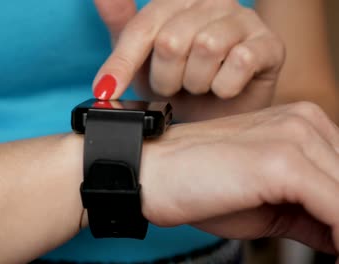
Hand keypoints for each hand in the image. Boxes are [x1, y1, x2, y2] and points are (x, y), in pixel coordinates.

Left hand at [93, 0, 284, 120]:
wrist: (219, 113)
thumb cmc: (179, 82)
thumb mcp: (142, 58)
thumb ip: (122, 25)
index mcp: (176, 2)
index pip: (143, 27)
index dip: (122, 63)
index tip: (106, 91)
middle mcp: (211, 3)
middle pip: (171, 41)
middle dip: (165, 78)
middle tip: (174, 87)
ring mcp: (244, 19)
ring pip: (205, 49)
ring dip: (195, 82)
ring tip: (200, 85)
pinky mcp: (270, 44)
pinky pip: (239, 62)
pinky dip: (224, 86)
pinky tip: (224, 88)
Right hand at [140, 102, 338, 255]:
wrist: (147, 171)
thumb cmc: (194, 184)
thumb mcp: (265, 204)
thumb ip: (311, 215)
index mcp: (301, 123)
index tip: (336, 243)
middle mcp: (304, 121)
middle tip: (335, 253)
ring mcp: (294, 136)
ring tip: (335, 257)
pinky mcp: (282, 160)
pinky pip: (337, 208)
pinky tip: (334, 256)